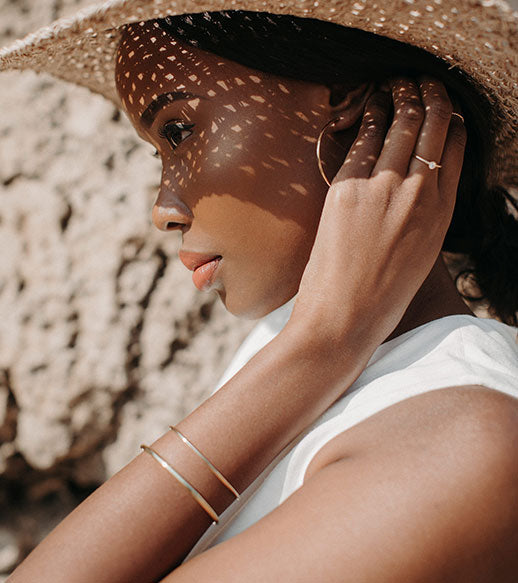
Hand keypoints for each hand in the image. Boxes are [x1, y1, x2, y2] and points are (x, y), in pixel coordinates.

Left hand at [289, 77, 466, 350]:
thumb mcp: (418, 254)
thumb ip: (422, 214)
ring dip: (402, 97)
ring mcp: (384, 188)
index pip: (456, 149)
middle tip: (423, 82)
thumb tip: (415, 182)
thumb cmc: (380, 296)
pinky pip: (364, 139)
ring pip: (402, 124)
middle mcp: (419, 194)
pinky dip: (369, 116)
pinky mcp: (348, 188)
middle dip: (431, 96)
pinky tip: (368, 104)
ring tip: (397, 84)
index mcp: (441, 213)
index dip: (451, 121)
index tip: (442, 108)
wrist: (343, 319)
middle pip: (434, 127)